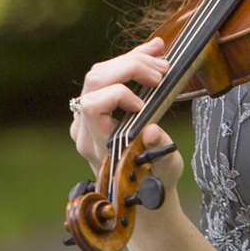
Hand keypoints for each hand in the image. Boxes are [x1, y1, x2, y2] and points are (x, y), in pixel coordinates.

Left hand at [70, 37, 184, 188]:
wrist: (138, 195)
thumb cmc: (151, 185)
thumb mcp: (164, 172)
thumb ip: (159, 153)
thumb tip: (152, 130)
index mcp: (98, 146)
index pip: (93, 105)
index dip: (119, 95)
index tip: (144, 105)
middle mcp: (85, 130)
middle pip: (95, 80)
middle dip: (130, 67)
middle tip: (161, 71)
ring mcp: (86, 119)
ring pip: (98, 74)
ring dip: (129, 62)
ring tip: (159, 59)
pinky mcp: (94, 110)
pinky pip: (105, 79)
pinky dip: (128, 65)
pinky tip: (150, 55)